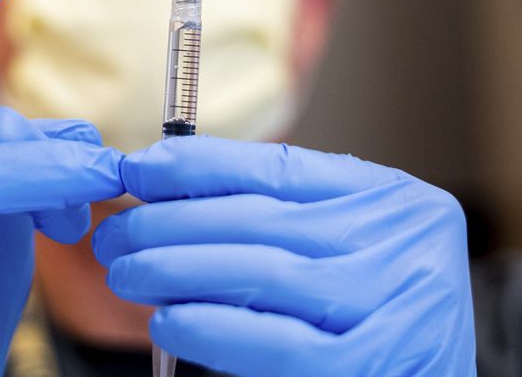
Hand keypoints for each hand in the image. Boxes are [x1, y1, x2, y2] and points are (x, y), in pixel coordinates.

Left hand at [93, 137, 475, 376]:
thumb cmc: (378, 327)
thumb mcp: (348, 255)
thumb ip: (284, 226)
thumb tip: (170, 196)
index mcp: (395, 201)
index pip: (282, 168)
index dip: (201, 165)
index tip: (138, 168)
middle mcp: (406, 241)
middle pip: (262, 218)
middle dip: (171, 220)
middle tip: (116, 235)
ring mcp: (397, 303)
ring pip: (263, 272)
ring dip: (177, 269)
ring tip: (127, 274)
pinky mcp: (375, 365)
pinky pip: (279, 343)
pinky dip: (213, 330)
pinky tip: (168, 321)